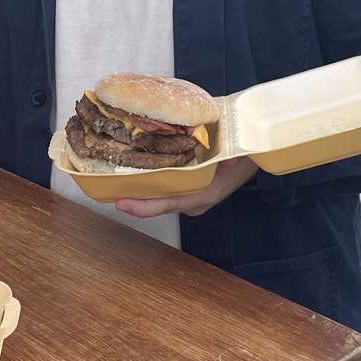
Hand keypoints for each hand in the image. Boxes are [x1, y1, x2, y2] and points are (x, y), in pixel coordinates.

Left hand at [114, 157, 258, 218]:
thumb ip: (233, 157)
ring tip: (111, 181)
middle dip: (132, 199)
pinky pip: (162, 189)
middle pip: (157, 204)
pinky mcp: (186, 188)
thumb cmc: (245, 156)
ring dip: (137, 192)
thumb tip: (230, 158)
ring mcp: (189, 197)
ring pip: (158, 198)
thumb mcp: (240, 153)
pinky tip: (131, 171)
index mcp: (203, 195)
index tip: (121, 203)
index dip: (143, 207)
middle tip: (105, 190)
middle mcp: (193, 200)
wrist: (255, 156)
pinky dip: (147, 182)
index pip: (169, 204)